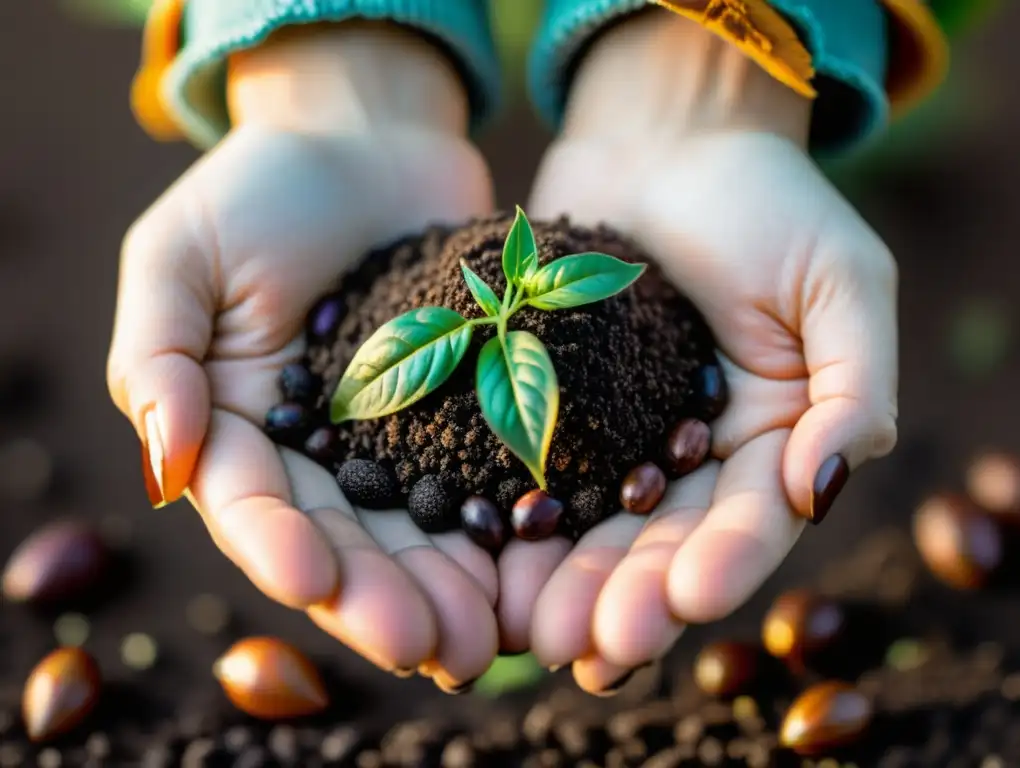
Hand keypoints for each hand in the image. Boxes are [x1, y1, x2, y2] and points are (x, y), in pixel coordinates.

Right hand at [106, 23, 498, 688]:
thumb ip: (158, 357)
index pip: (253, 506)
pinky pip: (488, 476)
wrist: (367, 140)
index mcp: (241, 431)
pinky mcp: (470, 412)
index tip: (313, 580)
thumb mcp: (181, 257)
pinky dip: (509, 525)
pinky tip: (539, 565)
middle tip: (431, 650)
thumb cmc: (259, 189)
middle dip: (384, 599)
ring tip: (489, 641)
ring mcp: (400, 440)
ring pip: (422, 531)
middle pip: (349, 542)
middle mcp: (322, 455)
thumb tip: (165, 464)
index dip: (279, 547)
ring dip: (451, 589)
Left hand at [498, 11, 897, 691]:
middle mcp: (691, 458)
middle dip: (629, 596)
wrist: (665, 143)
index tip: (691, 594)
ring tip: (531, 630)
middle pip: (662, 543)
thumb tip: (825, 485)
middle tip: (589, 643)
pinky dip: (508, 518)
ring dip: (564, 581)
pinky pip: (527, 470)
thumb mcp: (841, 281)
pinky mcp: (545, 409)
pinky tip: (481, 559)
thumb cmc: (767, 202)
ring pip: (590, 528)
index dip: (727, 562)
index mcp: (770, 441)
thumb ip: (853, 384)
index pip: (753, 518)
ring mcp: (613, 440)